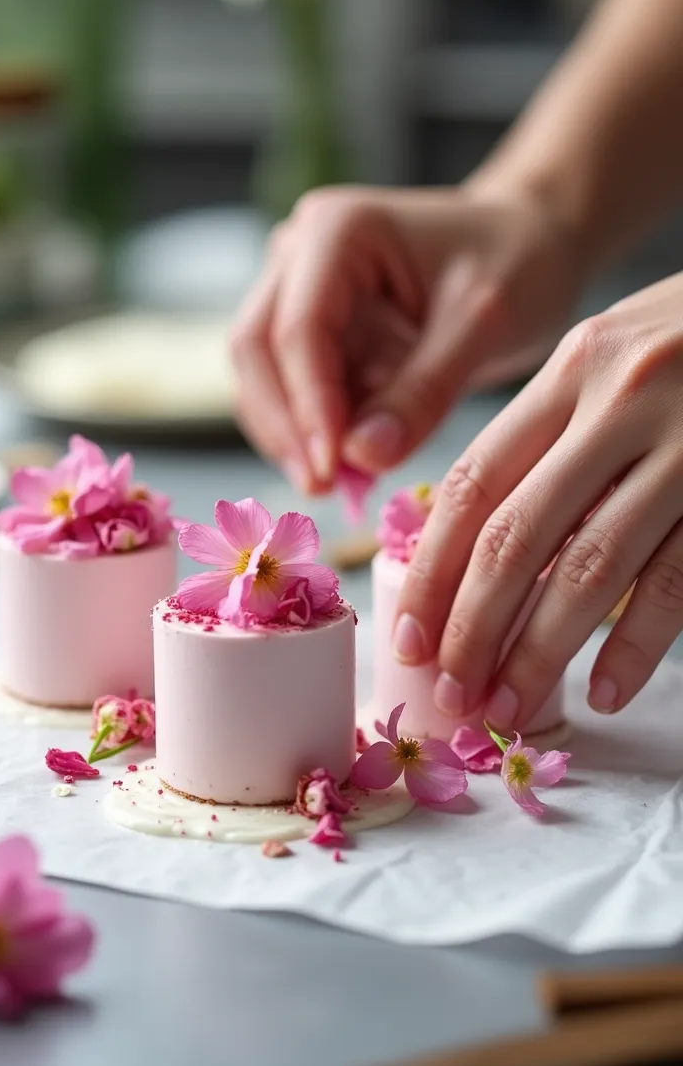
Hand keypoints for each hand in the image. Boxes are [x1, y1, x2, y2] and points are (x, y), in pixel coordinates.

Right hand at [230, 182, 585, 490]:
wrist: (531, 242)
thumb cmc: (517, 262)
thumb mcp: (484, 324)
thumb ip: (425, 390)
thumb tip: (361, 456)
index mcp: (338, 231)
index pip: (298, 328)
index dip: (307, 405)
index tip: (330, 469)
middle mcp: (300, 252)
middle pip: (256, 349)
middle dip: (285, 425)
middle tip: (321, 489)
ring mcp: (298, 289)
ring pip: (262, 374)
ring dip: (290, 434)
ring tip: (336, 486)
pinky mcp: (313, 329)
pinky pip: (293, 388)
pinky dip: (313, 431)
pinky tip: (348, 468)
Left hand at [396, 272, 682, 724]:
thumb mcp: (612, 356)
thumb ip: (549, 429)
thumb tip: (469, 540)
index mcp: (573, 368)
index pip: (475, 483)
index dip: (433, 570)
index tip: (409, 639)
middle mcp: (620, 401)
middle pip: (518, 535)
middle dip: (473, 627)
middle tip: (453, 695)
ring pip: (591, 568)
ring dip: (540, 652)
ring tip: (509, 708)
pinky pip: (676, 579)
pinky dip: (637, 644)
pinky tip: (604, 689)